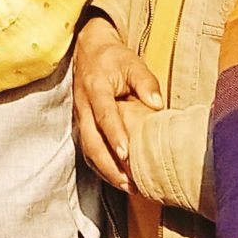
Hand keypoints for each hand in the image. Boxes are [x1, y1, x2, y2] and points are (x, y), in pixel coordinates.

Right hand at [71, 15, 163, 191]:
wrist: (88, 51)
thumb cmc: (113, 58)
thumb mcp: (133, 63)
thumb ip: (145, 82)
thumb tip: (157, 105)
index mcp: (95, 89)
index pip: (103, 116)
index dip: (114, 136)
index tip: (126, 155)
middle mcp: (83, 107)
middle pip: (91, 142)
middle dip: (109, 166)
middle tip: (130, 183)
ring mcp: (80, 118)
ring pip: (88, 151)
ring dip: (106, 171)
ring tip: (128, 187)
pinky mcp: (82, 126)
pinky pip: (88, 151)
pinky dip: (102, 167)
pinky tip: (118, 178)